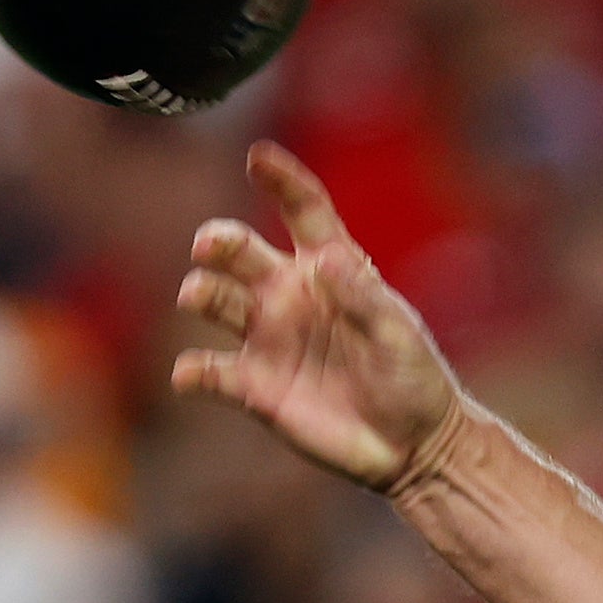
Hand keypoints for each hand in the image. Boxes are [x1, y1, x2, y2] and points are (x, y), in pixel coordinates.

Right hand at [171, 143, 468, 493]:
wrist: (412, 446)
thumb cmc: (413, 379)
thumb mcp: (400, 335)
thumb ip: (365, 298)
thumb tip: (328, 262)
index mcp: (331, 268)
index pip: (302, 211)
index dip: (282, 181)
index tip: (258, 157)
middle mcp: (289, 294)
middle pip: (241, 252)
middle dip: (220, 241)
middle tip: (210, 246)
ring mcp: (267, 339)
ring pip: (217, 301)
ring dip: (202, 292)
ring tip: (198, 296)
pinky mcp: (254, 387)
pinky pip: (211, 373)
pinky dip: (193, 372)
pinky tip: (189, 375)